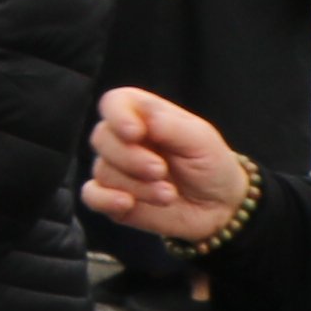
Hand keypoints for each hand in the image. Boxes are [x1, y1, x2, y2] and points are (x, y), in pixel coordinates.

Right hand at [86, 84, 249, 245]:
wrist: (219, 207)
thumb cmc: (210, 164)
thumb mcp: (201, 139)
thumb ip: (170, 126)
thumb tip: (143, 120)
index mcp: (143, 115)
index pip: (114, 103)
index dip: (118, 115)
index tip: (136, 133)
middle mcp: (124, 140)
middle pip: (102, 138)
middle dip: (131, 158)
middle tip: (161, 171)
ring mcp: (116, 170)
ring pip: (103, 171)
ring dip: (137, 186)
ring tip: (167, 194)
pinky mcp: (113, 199)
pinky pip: (91, 195)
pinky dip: (105, 199)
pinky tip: (128, 204)